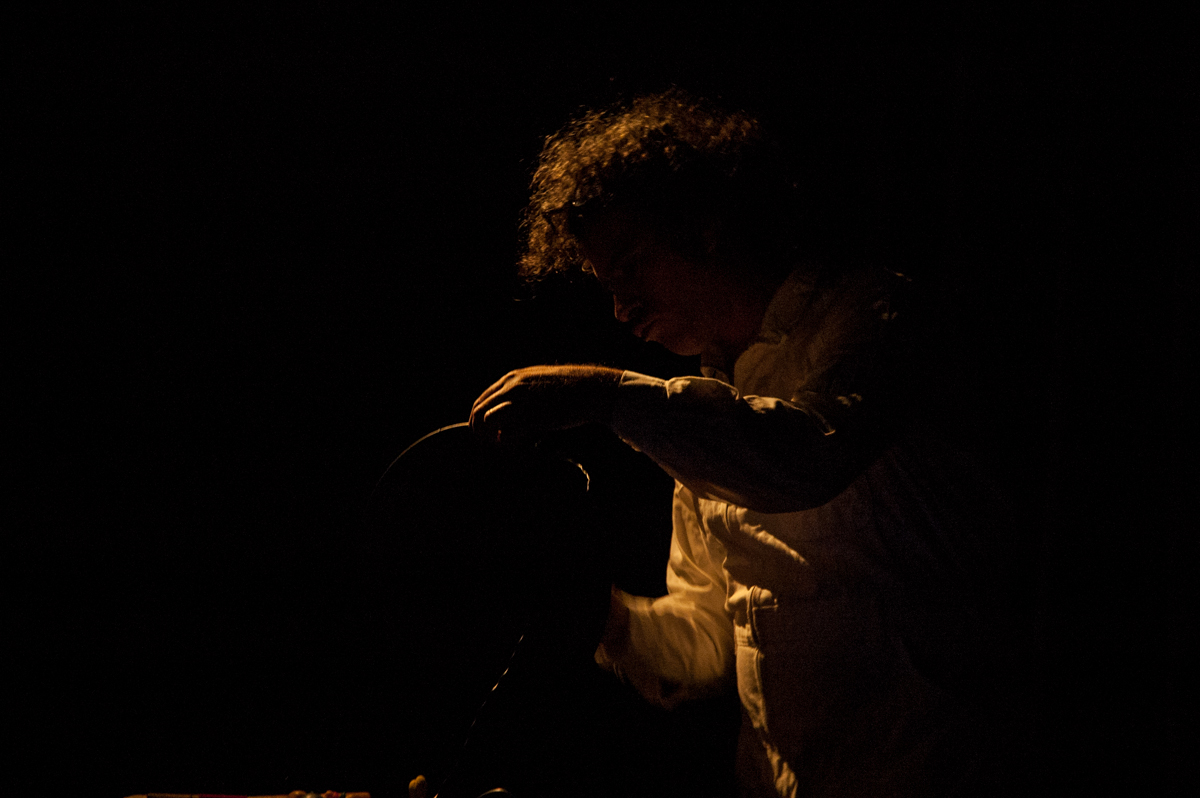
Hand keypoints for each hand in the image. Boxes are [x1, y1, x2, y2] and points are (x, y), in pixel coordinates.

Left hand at [469, 365, 622, 444]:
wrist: (593, 389)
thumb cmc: (571, 389)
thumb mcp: (541, 381)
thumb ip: (524, 391)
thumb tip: (513, 408)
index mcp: (513, 378)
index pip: (482, 400)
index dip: (479, 419)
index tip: (486, 434)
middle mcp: (513, 387)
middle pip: (479, 411)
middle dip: (479, 431)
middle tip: (489, 445)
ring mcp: (522, 401)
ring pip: (488, 421)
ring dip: (490, 437)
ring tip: (502, 447)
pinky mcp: (533, 417)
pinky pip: (507, 434)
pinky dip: (507, 443)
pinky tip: (518, 447)